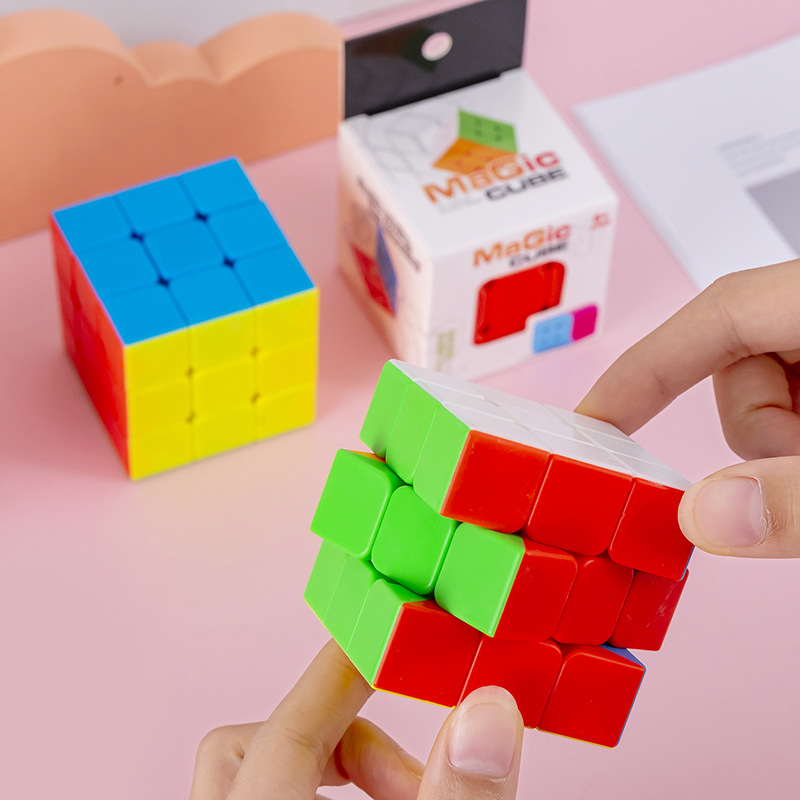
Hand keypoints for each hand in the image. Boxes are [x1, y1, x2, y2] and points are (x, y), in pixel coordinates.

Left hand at [189, 639, 523, 798]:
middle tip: (410, 762)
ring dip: (336, 769)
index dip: (343, 671)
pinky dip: (317, 794)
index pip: (291, 726)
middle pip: (255, 745)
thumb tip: (487, 714)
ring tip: (409, 795)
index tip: (384, 641)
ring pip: (257, 777)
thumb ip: (455, 795)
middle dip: (341, 731)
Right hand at [577, 259, 799, 557]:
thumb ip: (795, 494)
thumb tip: (706, 519)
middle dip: (755, 432)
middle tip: (793, 476)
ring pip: (772, 386)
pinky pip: (795, 397)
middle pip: (743, 360)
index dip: (648, 367)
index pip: (719, 313)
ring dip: (781, 440)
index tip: (598, 419)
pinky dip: (795, 437)